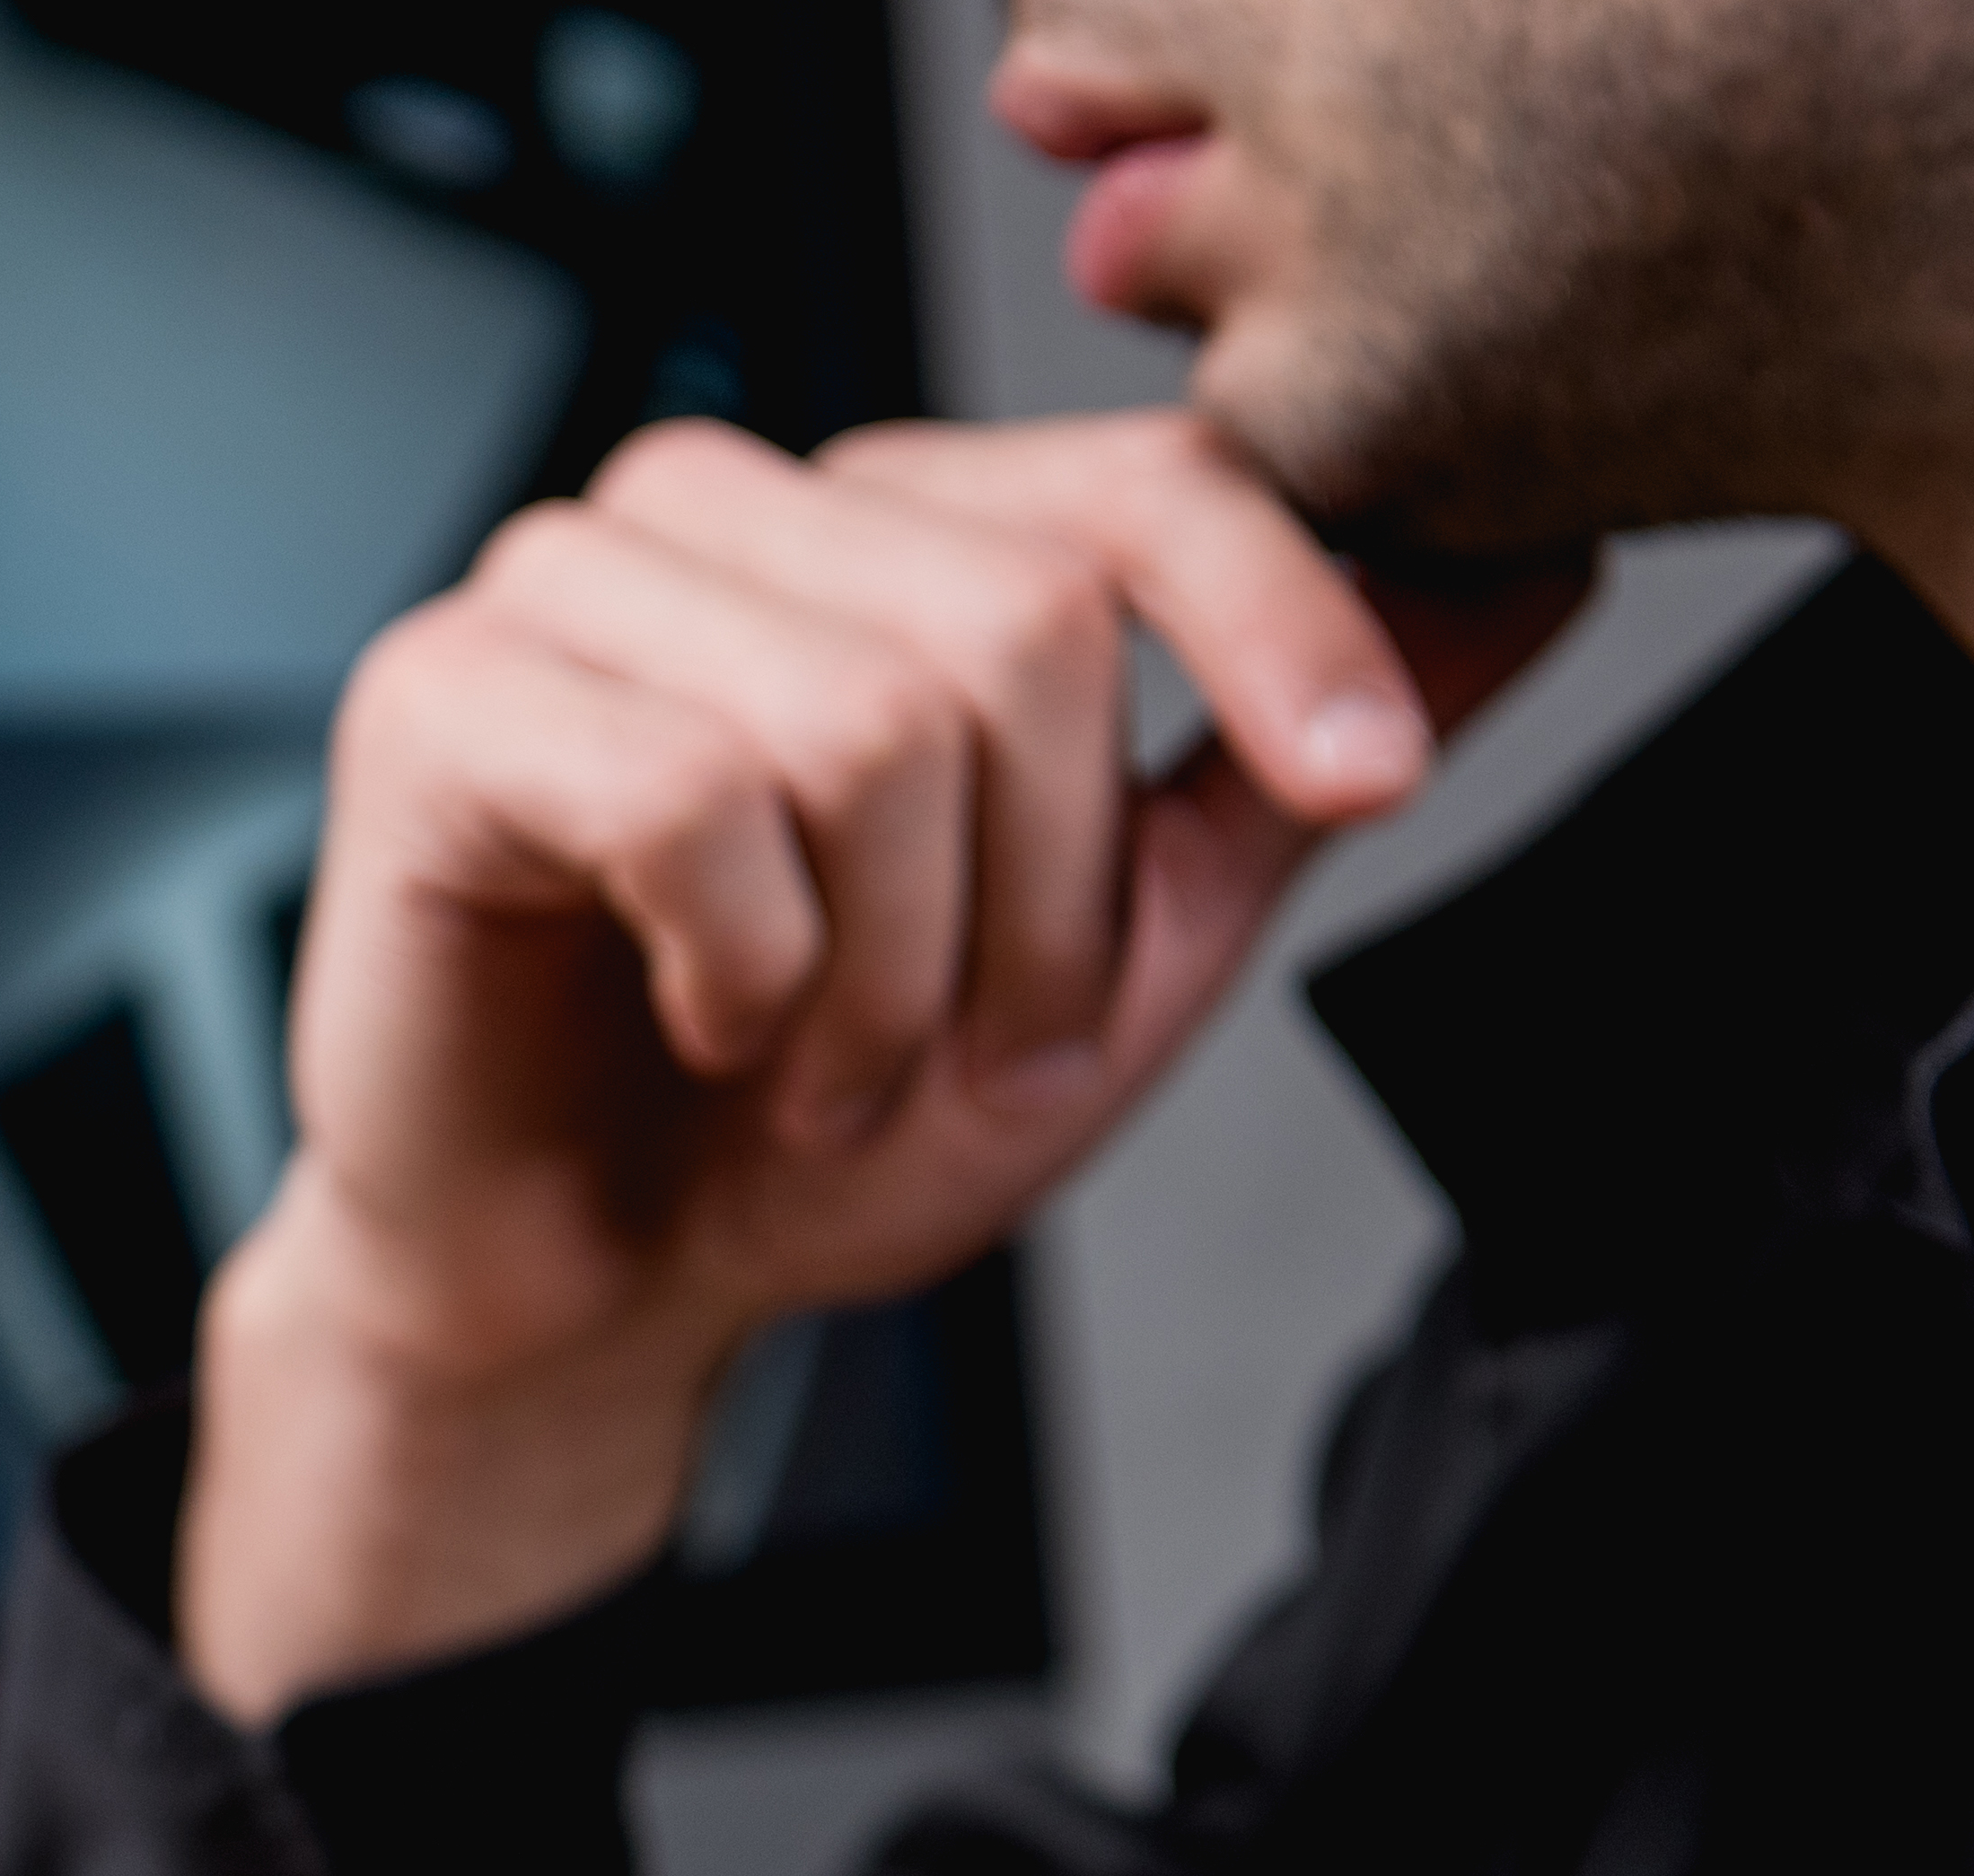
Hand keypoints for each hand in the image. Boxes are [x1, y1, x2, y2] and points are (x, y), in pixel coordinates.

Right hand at [183, 411, 1583, 1720]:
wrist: (578, 1301)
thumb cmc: (802, 1124)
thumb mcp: (1122, 945)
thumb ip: (1285, 756)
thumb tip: (1536, 569)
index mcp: (887, 529)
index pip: (1142, 475)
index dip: (1284, 620)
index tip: (1367, 776)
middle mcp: (725, 514)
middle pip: (1014, 619)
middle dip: (1039, 901)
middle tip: (968, 1043)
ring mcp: (565, 588)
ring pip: (859, 715)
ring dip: (887, 967)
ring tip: (827, 1057)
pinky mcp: (438, 704)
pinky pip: (681, 799)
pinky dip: (740, 970)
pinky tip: (703, 1022)